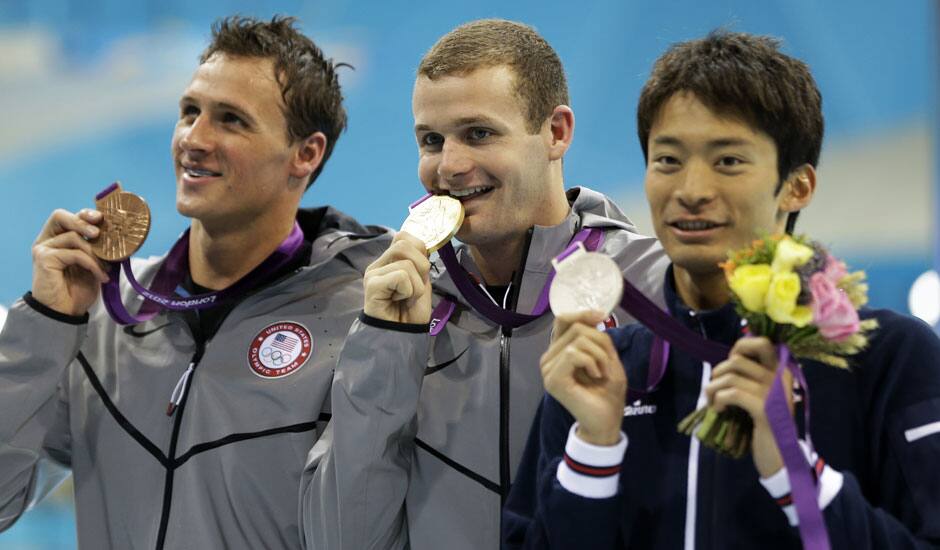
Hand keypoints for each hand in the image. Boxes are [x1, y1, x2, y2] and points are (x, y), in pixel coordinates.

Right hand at [31, 208, 110, 315]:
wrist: (65, 312)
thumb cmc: (78, 289)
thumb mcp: (93, 265)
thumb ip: (97, 249)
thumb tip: (118, 235)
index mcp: (57, 239)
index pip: (68, 217)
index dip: (84, 214)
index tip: (102, 218)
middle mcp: (47, 241)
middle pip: (60, 216)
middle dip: (83, 220)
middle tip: (99, 233)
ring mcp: (44, 249)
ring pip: (74, 237)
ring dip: (96, 253)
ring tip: (106, 268)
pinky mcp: (44, 258)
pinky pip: (75, 253)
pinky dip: (92, 264)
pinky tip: (101, 277)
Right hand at [363, 232, 431, 324]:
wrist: (402, 334)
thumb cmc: (410, 311)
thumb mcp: (421, 281)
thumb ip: (419, 262)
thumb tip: (424, 246)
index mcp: (389, 260)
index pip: (403, 236)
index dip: (419, 250)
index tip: (421, 272)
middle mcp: (378, 264)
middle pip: (404, 244)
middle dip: (421, 266)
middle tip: (416, 287)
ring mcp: (373, 274)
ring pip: (406, 263)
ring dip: (416, 284)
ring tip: (407, 297)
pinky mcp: (372, 286)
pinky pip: (401, 277)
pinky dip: (409, 291)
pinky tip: (399, 301)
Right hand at [541, 312, 626, 445]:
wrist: (606, 421)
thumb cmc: (607, 392)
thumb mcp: (608, 357)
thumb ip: (598, 337)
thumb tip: (593, 317)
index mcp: (559, 352)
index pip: (563, 320)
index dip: (581, 314)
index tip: (601, 316)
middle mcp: (549, 358)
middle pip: (575, 328)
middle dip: (599, 342)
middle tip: (606, 365)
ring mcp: (548, 369)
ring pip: (577, 341)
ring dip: (599, 355)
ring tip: (602, 373)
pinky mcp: (553, 380)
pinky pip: (573, 354)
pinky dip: (591, 362)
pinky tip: (596, 376)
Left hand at [705, 336, 793, 477]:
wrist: (781, 457)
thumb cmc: (766, 424)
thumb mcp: (762, 395)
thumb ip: (752, 376)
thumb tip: (729, 360)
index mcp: (782, 370)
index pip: (761, 343)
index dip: (739, 347)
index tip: (729, 365)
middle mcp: (780, 377)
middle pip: (737, 359)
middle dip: (718, 372)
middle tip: (715, 388)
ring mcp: (773, 393)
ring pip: (730, 377)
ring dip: (713, 389)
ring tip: (713, 402)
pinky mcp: (763, 410)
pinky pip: (732, 394)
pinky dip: (719, 400)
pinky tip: (719, 409)